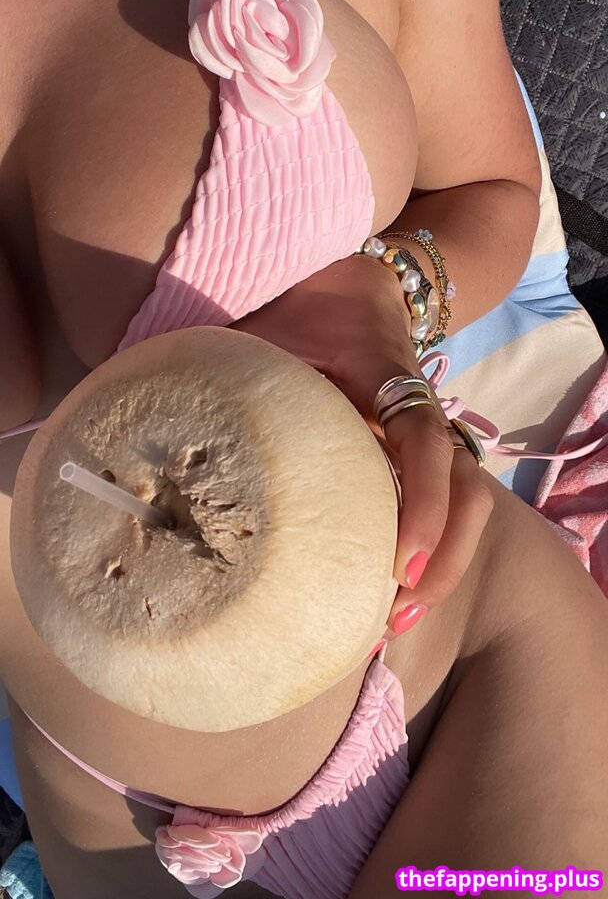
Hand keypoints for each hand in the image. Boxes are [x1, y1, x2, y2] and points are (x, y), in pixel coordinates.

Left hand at [231, 254, 493, 635]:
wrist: (361, 282)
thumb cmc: (309, 307)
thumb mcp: (272, 330)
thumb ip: (240, 368)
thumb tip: (173, 416)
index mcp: (386, 377)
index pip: (423, 441)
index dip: (423, 501)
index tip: (401, 561)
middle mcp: (419, 412)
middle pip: (467, 486)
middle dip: (445, 555)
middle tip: (398, 612)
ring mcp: (428, 432)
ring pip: (471, 497)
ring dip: (447, 561)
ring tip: (401, 618)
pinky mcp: (420, 450)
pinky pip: (446, 499)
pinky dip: (433, 547)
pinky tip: (397, 590)